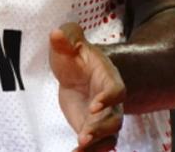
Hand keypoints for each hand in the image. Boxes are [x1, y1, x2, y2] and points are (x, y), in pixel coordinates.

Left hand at [49, 23, 125, 150]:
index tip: (94, 106)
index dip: (109, 99)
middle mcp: (111, 102)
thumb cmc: (75, 56)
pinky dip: (88, 151)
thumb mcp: (68, 41)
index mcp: (109, 77)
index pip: (117, 90)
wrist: (75, 73)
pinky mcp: (92, 129)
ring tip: (79, 148)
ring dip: (96, 145)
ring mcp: (103, 118)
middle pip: (115, 119)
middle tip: (84, 135)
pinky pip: (97, 145)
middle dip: (101, 129)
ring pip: (109, 136)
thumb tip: (57, 34)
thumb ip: (66, 37)